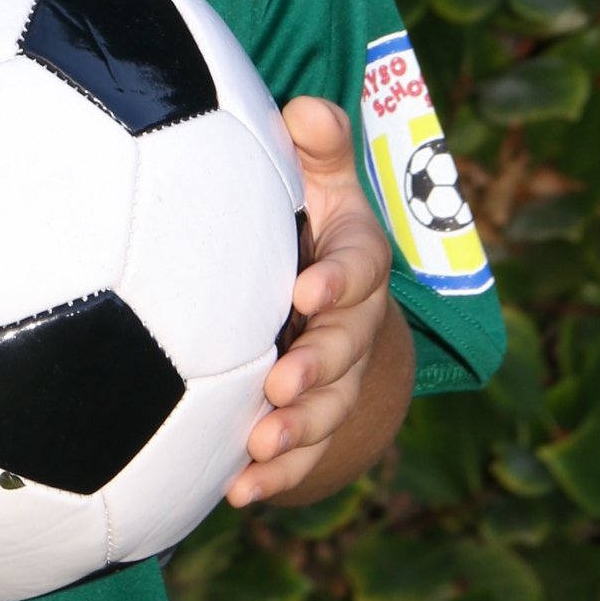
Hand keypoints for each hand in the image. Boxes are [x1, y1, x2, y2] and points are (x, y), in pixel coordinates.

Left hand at [225, 95, 405, 510]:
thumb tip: (302, 107)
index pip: (360, 268)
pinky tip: (239, 493)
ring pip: (329, 412)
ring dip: (297, 434)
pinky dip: (277, 477)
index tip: (304, 292)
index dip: (338, 282)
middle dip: (318, 370)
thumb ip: (316, 141)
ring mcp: (340, 378)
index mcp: (359, 260)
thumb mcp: (318, 173)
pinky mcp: (315, 420)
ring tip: (258, 449)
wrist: (323, 292)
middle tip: (281, 381)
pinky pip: (305, 456)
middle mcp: (358, 324)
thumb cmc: (309, 217)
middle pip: (348, 351)